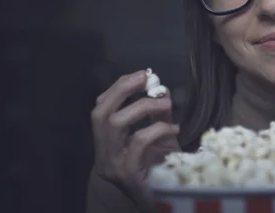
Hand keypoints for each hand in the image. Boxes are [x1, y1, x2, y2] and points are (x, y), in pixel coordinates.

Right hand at [90, 70, 180, 206]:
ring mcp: (113, 166)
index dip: (118, 89)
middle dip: (122, 90)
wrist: (170, 200)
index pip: (100, 110)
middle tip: (146, 78)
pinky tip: (174, 129)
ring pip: (114, 124)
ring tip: (165, 103)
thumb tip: (162, 89)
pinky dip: (157, 129)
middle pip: (100, 113)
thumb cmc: (164, 170)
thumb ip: (158, 115)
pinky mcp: (128, 174)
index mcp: (107, 145)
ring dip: (142, 106)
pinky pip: (138, 142)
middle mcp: (103, 155)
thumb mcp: (161, 138)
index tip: (140, 75)